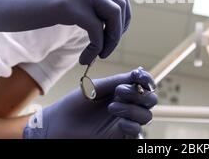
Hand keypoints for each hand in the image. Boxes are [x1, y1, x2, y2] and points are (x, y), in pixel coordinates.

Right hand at [0, 0, 130, 64]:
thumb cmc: (30, 2)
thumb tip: (108, 19)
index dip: (124, 16)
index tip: (115, 34)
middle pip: (121, 5)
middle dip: (119, 31)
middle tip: (108, 48)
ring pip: (114, 16)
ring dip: (112, 40)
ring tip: (99, 55)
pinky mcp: (68, 5)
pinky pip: (96, 30)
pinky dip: (96, 47)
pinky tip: (85, 58)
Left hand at [23, 68, 156, 138]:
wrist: (58, 124)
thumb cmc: (75, 103)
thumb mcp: (98, 87)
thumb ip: (119, 80)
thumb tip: (140, 71)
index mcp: (123, 91)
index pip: (145, 84)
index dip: (147, 80)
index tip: (139, 77)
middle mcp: (128, 105)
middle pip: (151, 100)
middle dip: (139, 94)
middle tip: (119, 92)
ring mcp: (125, 121)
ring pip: (146, 116)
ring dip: (132, 109)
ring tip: (111, 107)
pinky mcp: (120, 137)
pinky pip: (138, 133)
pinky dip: (132, 126)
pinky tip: (120, 123)